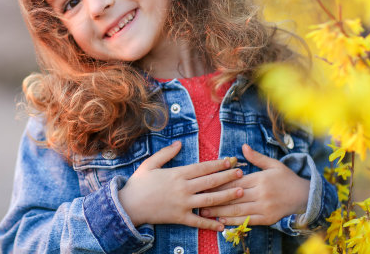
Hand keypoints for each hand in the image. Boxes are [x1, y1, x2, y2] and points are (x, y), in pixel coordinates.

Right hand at [118, 141, 243, 229]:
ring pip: (209, 200)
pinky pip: (198, 222)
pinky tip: (222, 225)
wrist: (129, 205)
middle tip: (241, 173)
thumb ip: (166, 153)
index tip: (230, 161)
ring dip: (226, 196)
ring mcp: (183, 204)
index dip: (218, 164)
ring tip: (240, 192)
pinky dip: (211, 224)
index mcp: (177, 173)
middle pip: (210, 181)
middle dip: (227, 177)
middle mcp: (183, 188)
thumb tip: (179, 144)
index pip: (202, 167)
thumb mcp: (150, 164)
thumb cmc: (139, 183)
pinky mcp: (179, 217)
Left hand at [200, 144, 309, 225]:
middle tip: (198, 199)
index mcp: (261, 179)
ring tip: (204, 211)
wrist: (305, 197)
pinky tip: (221, 220)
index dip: (219, 183)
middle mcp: (261, 193)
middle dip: (214, 198)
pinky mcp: (267, 219)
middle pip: (233, 196)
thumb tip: (243, 147)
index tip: (204, 183)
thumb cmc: (286, 178)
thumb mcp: (274, 164)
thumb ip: (257, 157)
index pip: (235, 181)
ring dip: (220, 211)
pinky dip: (233, 221)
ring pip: (238, 209)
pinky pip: (247, 220)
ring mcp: (264, 207)